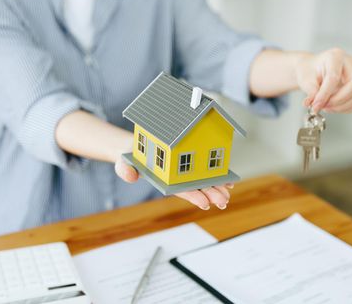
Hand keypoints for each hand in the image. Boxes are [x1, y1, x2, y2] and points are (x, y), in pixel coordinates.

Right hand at [115, 156, 232, 209]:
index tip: (204, 203)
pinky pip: (205, 170)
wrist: (135, 148)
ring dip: (216, 188)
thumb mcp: (124, 163)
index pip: (180, 190)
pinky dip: (217, 175)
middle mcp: (176, 178)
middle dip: (210, 195)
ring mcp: (183, 171)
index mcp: (164, 180)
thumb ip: (125, 171)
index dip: (193, 196)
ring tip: (227, 194)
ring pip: (203, 181)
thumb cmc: (131, 158)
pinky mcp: (189, 161)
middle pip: (196, 188)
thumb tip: (130, 177)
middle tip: (223, 201)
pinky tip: (228, 182)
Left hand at [295, 48, 351, 113]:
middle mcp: (350, 63)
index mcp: (335, 56)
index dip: (325, 94)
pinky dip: (346, 108)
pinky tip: (333, 108)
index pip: (334, 77)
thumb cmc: (309, 71)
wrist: (312, 70)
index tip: (315, 105)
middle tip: (323, 107)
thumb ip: (311, 91)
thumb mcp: (305, 79)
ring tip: (326, 107)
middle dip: (338, 100)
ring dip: (342, 106)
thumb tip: (315, 105)